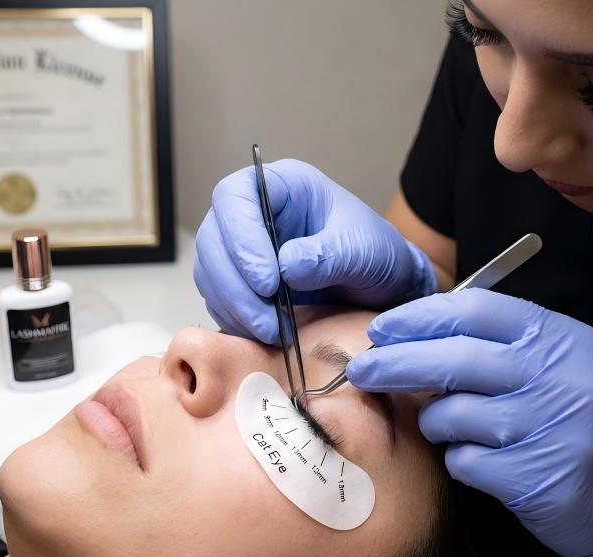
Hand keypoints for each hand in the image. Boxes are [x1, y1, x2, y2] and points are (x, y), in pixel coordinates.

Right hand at [193, 159, 435, 343]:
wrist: (382, 287)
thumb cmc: (376, 253)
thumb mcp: (364, 250)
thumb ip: (328, 255)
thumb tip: (287, 267)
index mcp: (282, 186)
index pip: (235, 197)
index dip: (241, 238)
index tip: (268, 282)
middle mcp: (254, 212)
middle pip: (213, 238)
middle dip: (235, 285)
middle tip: (267, 320)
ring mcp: (243, 247)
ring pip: (210, 272)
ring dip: (234, 308)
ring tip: (273, 332)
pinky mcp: (241, 281)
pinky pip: (219, 299)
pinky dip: (236, 320)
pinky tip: (265, 334)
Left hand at [347, 289, 592, 556]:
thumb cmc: (569, 423)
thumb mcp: (550, 367)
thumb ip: (493, 345)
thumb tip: (409, 333)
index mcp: (561, 338)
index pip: (476, 310)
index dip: (419, 316)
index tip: (382, 328)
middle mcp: (560, 377)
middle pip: (454, 358)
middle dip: (395, 362)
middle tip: (361, 369)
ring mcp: (550, 428)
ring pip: (452, 412)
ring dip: (434, 421)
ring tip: (448, 426)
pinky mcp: (535, 477)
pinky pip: (463, 461)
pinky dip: (458, 460)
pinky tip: (480, 460)